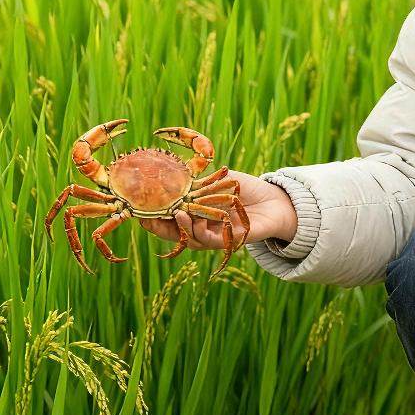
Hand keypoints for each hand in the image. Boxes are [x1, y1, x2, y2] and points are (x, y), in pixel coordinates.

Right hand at [138, 170, 298, 251]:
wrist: (274, 200)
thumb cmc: (245, 188)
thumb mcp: (218, 180)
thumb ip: (198, 181)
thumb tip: (173, 173)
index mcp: (196, 212)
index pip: (170, 216)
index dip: (155, 214)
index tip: (141, 208)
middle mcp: (201, 226)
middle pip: (174, 231)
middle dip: (159, 225)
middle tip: (146, 217)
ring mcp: (213, 235)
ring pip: (189, 237)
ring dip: (179, 226)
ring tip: (173, 213)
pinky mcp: (226, 241)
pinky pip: (207, 240)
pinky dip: (198, 230)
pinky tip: (193, 218)